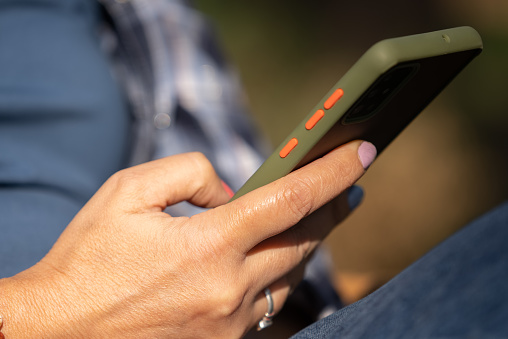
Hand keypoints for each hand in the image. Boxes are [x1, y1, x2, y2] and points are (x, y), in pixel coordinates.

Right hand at [0, 140, 374, 337]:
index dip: (332, 173)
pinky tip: (281, 258)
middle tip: (350, 186)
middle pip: (304, 240)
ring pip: (292, 274)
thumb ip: (190, 175)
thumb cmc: (88, 257)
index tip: (362, 152)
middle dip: (333, 209)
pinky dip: (281, 273)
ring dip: (311, 242)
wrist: (58, 332)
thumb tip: (231, 191)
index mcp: (207, 245)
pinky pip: (268, 302)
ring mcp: (229, 322)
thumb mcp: (128, 191)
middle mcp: (228, 288)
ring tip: (322, 217)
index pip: (290, 200)